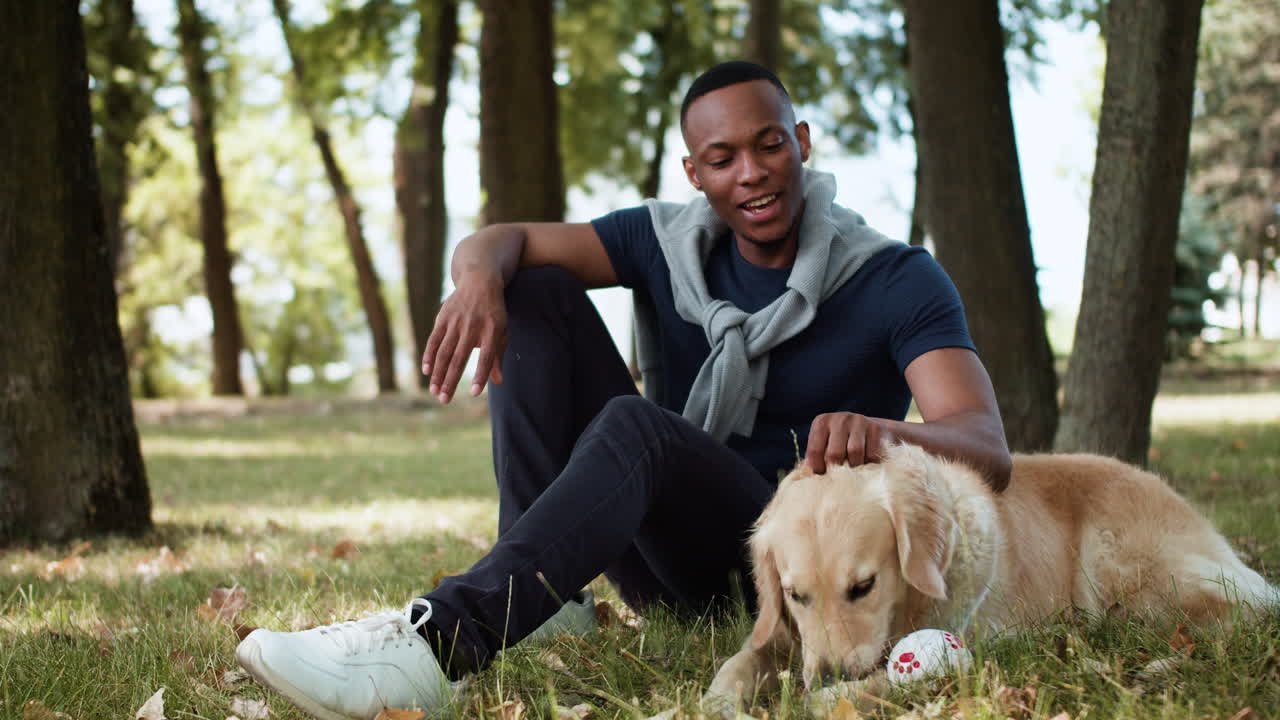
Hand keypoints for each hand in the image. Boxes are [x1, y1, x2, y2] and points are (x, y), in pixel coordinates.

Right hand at [422, 272, 506, 402]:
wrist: (479, 282)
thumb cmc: (493, 314)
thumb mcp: (502, 332)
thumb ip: (498, 357)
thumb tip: (498, 382)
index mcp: (492, 331)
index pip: (486, 357)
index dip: (481, 375)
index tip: (475, 393)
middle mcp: (473, 327)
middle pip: (460, 358)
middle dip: (451, 380)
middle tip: (444, 400)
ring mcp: (456, 322)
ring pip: (444, 352)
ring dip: (438, 373)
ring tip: (434, 391)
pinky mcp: (443, 318)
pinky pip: (434, 340)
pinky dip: (429, 356)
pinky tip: (426, 371)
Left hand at [804, 412, 895, 473]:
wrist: (877, 431)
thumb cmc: (844, 443)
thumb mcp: (826, 445)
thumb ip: (815, 458)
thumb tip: (804, 474)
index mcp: (822, 422)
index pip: (814, 451)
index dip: (818, 469)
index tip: (824, 477)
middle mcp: (839, 419)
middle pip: (834, 454)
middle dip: (837, 470)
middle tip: (840, 477)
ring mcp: (859, 421)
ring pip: (855, 453)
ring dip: (855, 467)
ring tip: (855, 470)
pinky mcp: (876, 428)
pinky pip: (872, 454)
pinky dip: (870, 464)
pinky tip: (869, 462)